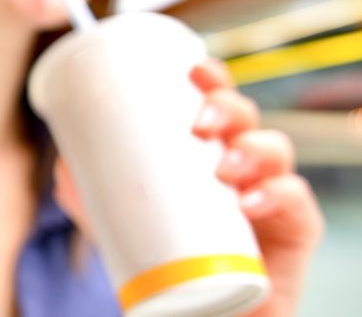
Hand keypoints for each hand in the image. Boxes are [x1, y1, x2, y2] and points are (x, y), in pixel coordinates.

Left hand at [53, 59, 323, 316]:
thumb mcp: (119, 223)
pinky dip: (278, 195)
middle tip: (199, 123)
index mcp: (209, 150)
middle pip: (246, 117)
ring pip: (276, 151)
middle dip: (228, 107)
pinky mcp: (295, 230)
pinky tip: (250, 202)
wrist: (201, 312)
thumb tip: (63, 163)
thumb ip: (88, 194)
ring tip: (223, 168)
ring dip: (252, 149)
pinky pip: (298, 203)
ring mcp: (273, 193)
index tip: (192, 69)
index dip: (211, 79)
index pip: (216, 102)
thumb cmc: (166, 257)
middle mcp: (244, 163)